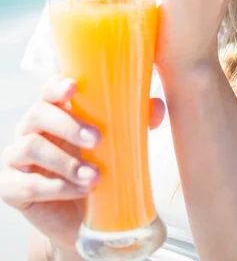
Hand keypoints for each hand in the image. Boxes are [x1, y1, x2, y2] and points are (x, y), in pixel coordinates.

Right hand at [0, 74, 164, 250]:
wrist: (80, 216)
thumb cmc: (95, 166)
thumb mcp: (117, 143)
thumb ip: (135, 121)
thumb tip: (156, 106)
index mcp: (54, 110)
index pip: (49, 88)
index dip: (58, 85)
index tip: (73, 88)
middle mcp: (31, 128)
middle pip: (38, 113)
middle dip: (68, 125)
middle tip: (97, 140)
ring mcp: (16, 156)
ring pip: (29, 147)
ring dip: (65, 162)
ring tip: (94, 177)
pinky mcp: (9, 186)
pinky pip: (26, 183)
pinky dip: (55, 187)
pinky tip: (78, 191)